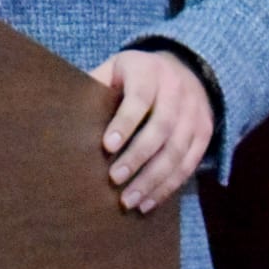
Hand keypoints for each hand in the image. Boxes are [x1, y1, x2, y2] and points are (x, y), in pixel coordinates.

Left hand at [89, 48, 213, 212]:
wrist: (184, 68)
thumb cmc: (134, 74)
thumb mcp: (114, 68)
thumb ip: (95, 84)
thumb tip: (64, 110)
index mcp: (149, 71)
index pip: (139, 98)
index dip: (124, 122)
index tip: (106, 147)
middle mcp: (177, 90)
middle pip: (161, 128)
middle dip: (137, 157)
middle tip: (115, 180)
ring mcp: (195, 113)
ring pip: (178, 151)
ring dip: (153, 180)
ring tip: (130, 200)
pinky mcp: (205, 132)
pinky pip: (189, 163)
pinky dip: (169, 185)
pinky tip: (149, 201)